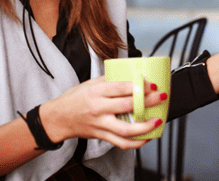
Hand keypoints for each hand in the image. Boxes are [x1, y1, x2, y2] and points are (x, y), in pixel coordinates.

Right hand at [40, 76, 164, 148]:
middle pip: (127, 106)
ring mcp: (100, 124)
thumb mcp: (89, 84)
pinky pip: (121, 143)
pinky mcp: (101, 136)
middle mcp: (98, 109)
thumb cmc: (74, 99)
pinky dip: (136, 142)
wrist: (57, 118)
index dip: (138, 86)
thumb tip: (129, 75)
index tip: (152, 84)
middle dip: (148, 101)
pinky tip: (146, 137)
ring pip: (126, 130)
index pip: (121, 88)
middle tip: (160, 97)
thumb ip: (109, 80)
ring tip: (157, 120)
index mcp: (96, 92)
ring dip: (145, 126)